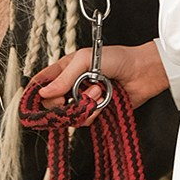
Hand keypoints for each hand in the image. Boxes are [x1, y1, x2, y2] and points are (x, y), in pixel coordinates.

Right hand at [32, 39, 168, 111]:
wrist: (142, 73)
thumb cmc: (117, 58)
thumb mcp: (86, 59)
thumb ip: (64, 77)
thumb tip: (44, 93)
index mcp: (65, 69)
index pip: (41, 82)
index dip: (36, 92)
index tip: (39, 99)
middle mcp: (71, 86)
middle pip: (51, 103)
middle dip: (61, 101)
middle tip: (71, 96)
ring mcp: (82, 100)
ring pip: (68, 114)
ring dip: (83, 105)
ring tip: (97, 92)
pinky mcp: (95, 112)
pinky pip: (84, 121)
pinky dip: (92, 113)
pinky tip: (102, 101)